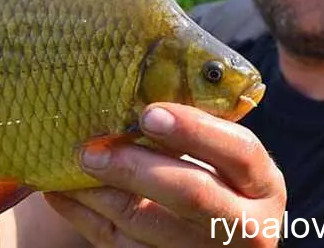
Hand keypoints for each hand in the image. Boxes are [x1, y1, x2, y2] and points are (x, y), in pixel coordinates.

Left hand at [43, 103, 285, 246]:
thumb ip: (193, 129)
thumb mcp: (221, 155)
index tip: (149, 113)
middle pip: (191, 194)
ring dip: (99, 192)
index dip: (194, 130)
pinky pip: (117, 246)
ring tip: (70, 163)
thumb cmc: (215, 176)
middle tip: (91, 149)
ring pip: (146, 225)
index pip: (239, 152)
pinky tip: (61, 191)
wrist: (218, 238)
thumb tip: (130, 91)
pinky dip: (84, 216)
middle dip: (135, 168)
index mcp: (262, 184)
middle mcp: (245, 226)